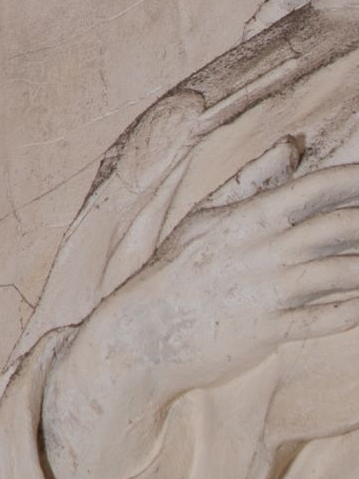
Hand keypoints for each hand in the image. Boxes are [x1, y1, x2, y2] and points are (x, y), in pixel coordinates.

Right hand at [42, 157, 358, 478]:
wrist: (141, 335)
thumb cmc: (176, 271)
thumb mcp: (207, 217)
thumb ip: (255, 180)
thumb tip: (294, 143)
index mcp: (244, 217)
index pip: (313, 189)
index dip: (353, 180)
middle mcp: (261, 249)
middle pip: (338, 227)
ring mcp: (268, 290)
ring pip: (341, 272)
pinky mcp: (272, 330)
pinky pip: (328, 317)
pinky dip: (355, 306)